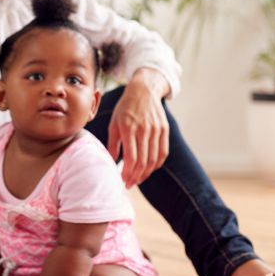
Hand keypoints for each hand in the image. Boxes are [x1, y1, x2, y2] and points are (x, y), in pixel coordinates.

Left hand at [106, 72, 169, 187]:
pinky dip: (156, 164)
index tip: (121, 181)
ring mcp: (156, 130)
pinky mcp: (164, 130)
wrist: (144, 90)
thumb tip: (110, 163)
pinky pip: (163, 152)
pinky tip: (149, 169)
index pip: (131, 158)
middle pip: (143, 162)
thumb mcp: (114, 123)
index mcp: (128, 128)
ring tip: (137, 179)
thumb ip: (113, 144)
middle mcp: (144, 129)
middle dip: (135, 177)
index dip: (127, 173)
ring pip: (153, 159)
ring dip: (145, 173)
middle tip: (128, 184)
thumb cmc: (125, 108)